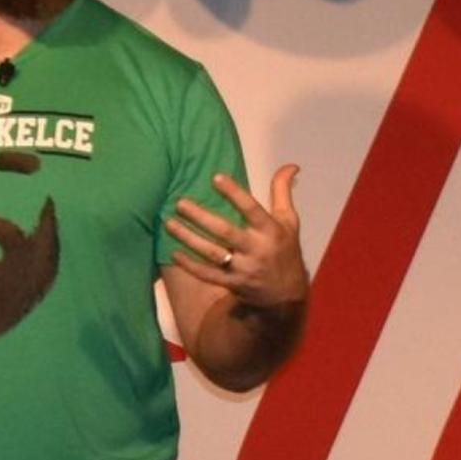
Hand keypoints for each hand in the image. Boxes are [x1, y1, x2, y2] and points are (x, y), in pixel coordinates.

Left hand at [165, 165, 306, 307]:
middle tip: (180, 203)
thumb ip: (282, 192)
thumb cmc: (284, 250)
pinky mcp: (233, 284)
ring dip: (189, 239)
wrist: (286, 294)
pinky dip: (190, 265)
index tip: (216, 177)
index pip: (251, 209)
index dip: (234, 193)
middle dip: (201, 217)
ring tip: (169, 224)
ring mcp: (244, 269)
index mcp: (270, 230)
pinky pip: (208, 275)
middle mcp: (257, 249)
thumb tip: (291, 165)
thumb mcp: (289, 221)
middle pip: (225, 232)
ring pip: (212, 253)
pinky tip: (174, 253)